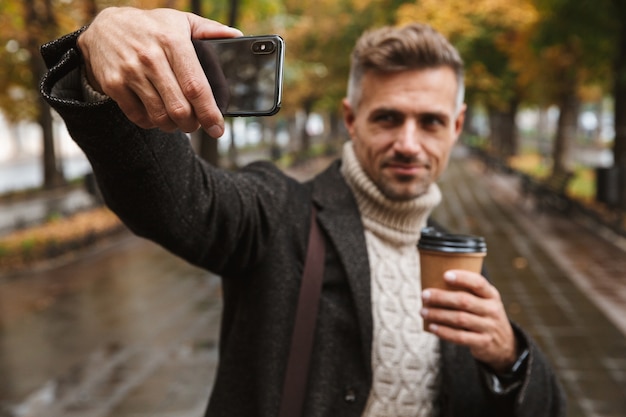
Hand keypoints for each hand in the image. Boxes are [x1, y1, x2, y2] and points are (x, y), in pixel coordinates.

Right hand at [77, 7, 242, 135]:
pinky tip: (158, 115)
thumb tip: (236, 35)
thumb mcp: (180, 21)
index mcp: (173, 41)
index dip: (209, 113)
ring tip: (179, 121)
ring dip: (174, 126)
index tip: (218, 128)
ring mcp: (130, 71)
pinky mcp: (114, 84)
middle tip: (196, 124)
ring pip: (160, 116)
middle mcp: (151, 57)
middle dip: (193, 124)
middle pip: (179, 108)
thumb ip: (209, 30)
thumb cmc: (151, 27)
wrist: (104, 27)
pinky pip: (139, 117)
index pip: (196, 87)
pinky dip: (152, 123)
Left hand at [421, 270, 517, 372]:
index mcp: (492, 295)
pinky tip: (432, 327)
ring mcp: (489, 327)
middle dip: (441, 297)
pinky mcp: (483, 343)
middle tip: (424, 295)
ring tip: (423, 311)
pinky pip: (460, 337)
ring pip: (460, 319)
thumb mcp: (485, 301)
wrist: (505, 344)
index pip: (479, 283)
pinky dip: (444, 332)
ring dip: (438, 314)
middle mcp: (492, 310)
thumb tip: (433, 282)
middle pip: (464, 301)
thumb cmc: (485, 315)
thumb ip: (468, 293)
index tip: (445, 275)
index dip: (462, 278)